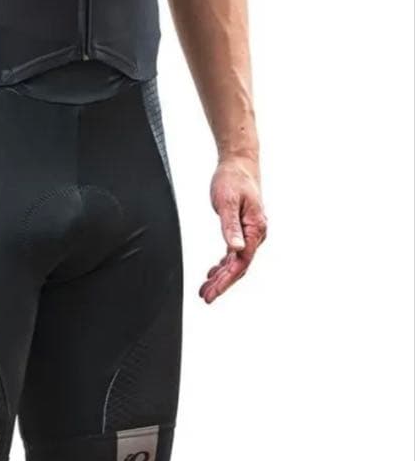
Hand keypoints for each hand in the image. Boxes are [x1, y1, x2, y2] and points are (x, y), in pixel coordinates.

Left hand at [200, 155, 267, 303]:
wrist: (239, 164)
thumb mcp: (227, 201)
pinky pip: (235, 253)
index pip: (241, 262)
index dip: (226, 280)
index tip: (212, 293)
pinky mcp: (243, 230)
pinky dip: (224, 264)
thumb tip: (235, 249)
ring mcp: (251, 233)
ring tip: (205, 289)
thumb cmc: (233, 179)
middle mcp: (256, 234)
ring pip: (237, 262)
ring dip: (222, 276)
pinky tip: (213, 273)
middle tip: (205, 297)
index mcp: (256, 229)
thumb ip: (230, 226)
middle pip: (240, 266)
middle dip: (223, 283)